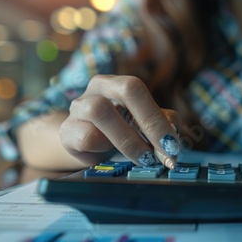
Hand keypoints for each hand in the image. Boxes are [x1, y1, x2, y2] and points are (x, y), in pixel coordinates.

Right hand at [60, 75, 180, 168]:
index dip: (158, 118)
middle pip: (126, 89)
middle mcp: (99, 88)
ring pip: (99, 111)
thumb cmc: (120, 130)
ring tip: (142, 158)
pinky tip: (109, 154)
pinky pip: (86, 137)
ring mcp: (79, 107)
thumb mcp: (144, 124)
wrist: (83, 142)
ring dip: (127, 140)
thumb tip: (173, 140)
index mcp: (119, 83)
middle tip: (163, 152)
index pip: (140, 89)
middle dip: (149, 123)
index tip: (173, 147)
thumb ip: (162, 124)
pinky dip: (103, 149)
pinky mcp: (67, 131)